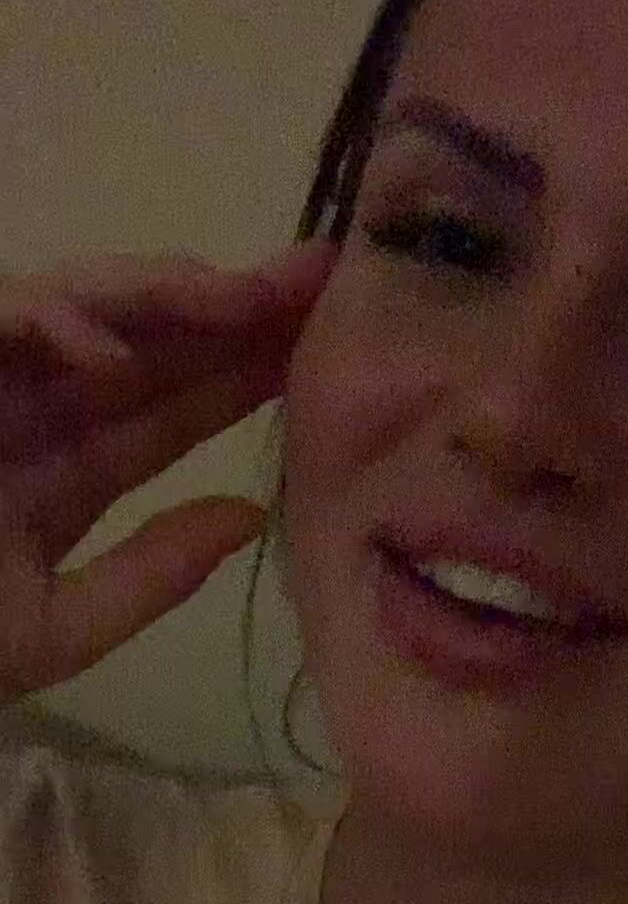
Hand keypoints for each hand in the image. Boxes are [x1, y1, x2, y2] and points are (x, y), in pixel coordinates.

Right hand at [0, 237, 337, 706]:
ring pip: (80, 305)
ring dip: (160, 294)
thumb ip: (150, 575)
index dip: (241, 373)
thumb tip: (248, 518)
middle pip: (142, 341)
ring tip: (239, 295)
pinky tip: (112, 348)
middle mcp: (29, 409)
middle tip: (315, 275)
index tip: (321, 346)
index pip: (167, 409)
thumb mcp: (57, 629)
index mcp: (62, 469)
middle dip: (226, 305)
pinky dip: (50, 320)